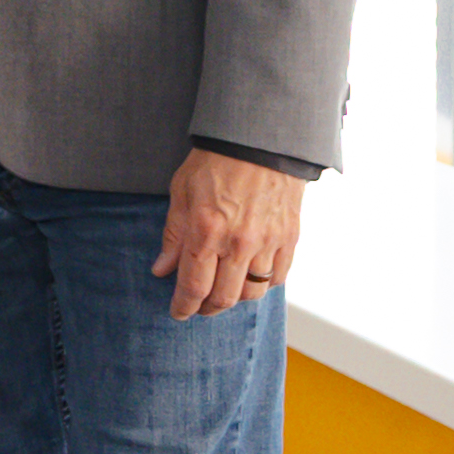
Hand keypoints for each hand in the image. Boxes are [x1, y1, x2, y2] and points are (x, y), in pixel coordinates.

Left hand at [156, 147, 303, 320]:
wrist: (260, 141)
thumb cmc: (215, 162)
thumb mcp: (181, 193)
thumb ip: (173, 235)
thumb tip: (162, 269)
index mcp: (207, 230)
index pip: (194, 286)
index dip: (184, 306)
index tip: (178, 312)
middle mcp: (240, 242)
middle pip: (224, 297)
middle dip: (207, 309)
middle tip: (198, 307)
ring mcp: (269, 241)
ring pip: (253, 292)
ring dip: (235, 299)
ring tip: (223, 293)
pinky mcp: (290, 238)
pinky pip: (278, 277)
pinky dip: (263, 285)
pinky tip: (249, 277)